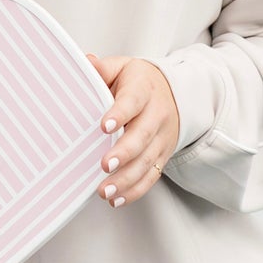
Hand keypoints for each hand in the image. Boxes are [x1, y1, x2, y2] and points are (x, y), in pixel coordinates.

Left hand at [85, 55, 179, 207]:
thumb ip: (103, 69)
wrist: (175, 94)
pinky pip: (151, 176)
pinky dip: (135, 191)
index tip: (104, 126)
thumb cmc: (139, 84)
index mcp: (144, 90)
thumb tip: (87, 63)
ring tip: (105, 191)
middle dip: (124, 154)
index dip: (120, 114)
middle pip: (142, 136)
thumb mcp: (123, 69)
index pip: (133, 102)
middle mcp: (156, 116)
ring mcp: (161, 139)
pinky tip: (117, 199)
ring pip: (146, 161)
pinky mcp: (162, 156)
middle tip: (105, 165)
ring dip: (126, 179)